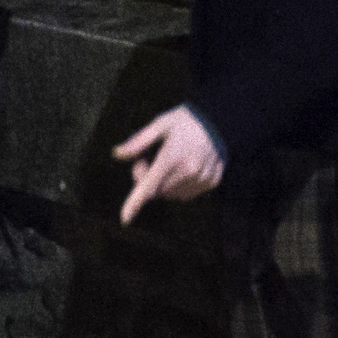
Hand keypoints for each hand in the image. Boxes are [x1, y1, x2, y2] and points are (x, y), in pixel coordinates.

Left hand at [110, 103, 226, 221]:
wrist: (220, 118)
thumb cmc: (185, 120)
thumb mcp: (160, 124)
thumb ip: (138, 142)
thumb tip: (117, 154)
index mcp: (172, 157)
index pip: (149, 186)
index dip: (135, 203)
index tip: (125, 219)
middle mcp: (188, 172)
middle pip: (156, 191)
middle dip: (147, 179)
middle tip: (150, 159)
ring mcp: (201, 179)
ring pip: (171, 194)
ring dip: (164, 184)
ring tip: (170, 161)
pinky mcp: (211, 182)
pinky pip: (186, 194)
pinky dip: (179, 185)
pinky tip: (183, 166)